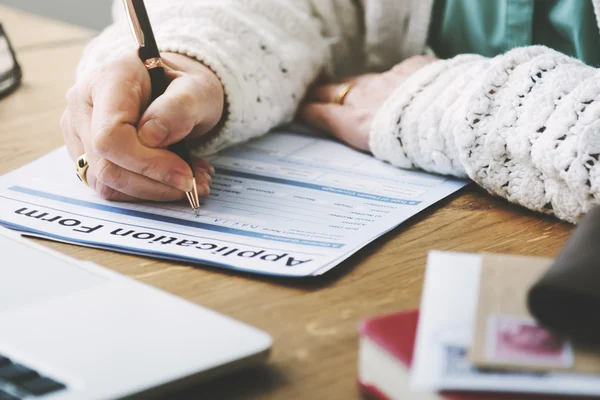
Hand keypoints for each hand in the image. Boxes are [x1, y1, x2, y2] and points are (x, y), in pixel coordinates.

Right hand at [61, 52, 224, 201]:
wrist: (172, 86)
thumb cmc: (185, 85)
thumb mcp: (198, 89)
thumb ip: (180, 108)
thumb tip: (151, 137)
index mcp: (108, 79)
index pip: (111, 136)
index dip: (148, 164)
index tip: (185, 173)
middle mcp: (83, 104)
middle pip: (105, 166)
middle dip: (154, 183)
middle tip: (193, 183)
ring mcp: (78, 131)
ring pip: (105, 183)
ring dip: (152, 191)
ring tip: (189, 179)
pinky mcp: (84, 154)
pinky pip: (110, 187)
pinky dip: (145, 191)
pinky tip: (171, 180)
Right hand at [299, 55, 437, 150]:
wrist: (448, 119)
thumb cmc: (415, 147)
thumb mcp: (378, 152)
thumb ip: (360, 135)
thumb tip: (350, 130)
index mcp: (353, 121)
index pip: (318, 113)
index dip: (306, 112)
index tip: (300, 113)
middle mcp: (363, 97)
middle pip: (330, 89)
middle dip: (318, 93)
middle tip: (312, 97)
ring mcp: (386, 79)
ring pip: (358, 79)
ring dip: (350, 86)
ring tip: (348, 91)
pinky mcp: (410, 67)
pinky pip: (396, 72)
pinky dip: (393, 80)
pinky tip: (401, 87)